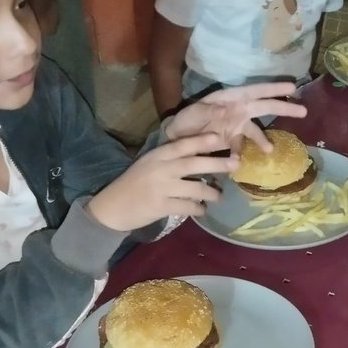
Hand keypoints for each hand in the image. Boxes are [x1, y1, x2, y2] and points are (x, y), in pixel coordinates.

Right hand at [87, 133, 236, 230]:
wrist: (112, 207)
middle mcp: (161, 169)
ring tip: (218, 196)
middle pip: (194, 164)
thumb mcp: (149, 164)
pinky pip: (188, 207)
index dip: (201, 140)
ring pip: (196, 189)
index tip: (219, 137)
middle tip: (235, 164)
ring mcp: (162, 188)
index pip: (182, 144)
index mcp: (158, 155)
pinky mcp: (162, 206)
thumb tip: (200, 154)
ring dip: (211, 193)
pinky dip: (199, 209)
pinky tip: (202, 210)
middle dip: (217, 164)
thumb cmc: (134, 183)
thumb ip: (170, 158)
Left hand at [162, 82, 306, 150]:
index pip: (256, 90)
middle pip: (264, 107)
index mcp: (231, 98)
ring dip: (263, 139)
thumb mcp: (194, 112)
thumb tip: (226, 109)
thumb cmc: (185, 120)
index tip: (292, 87)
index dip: (274, 89)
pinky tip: (239, 163)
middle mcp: (238, 110)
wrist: (176, 138)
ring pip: (256, 130)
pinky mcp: (232, 140)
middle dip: (283, 107)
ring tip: (269, 150)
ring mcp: (236, 126)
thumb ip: (209, 111)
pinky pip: (241, 146)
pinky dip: (241, 154)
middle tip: (303, 111)